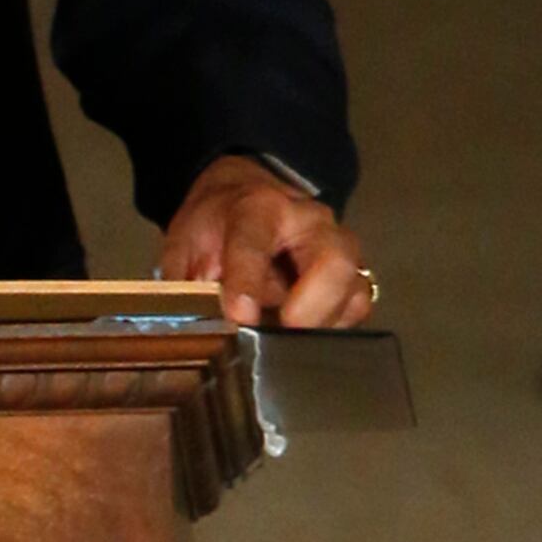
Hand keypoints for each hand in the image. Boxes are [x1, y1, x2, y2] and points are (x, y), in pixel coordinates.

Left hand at [157, 157, 380, 333]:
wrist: (242, 198)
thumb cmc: (214, 228)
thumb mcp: (184, 248)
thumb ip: (185, 285)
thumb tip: (190, 332)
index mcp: (258, 207)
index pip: (255, 242)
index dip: (248, 280)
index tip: (240, 315)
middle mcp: (310, 222)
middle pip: (334, 261)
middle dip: (312, 306)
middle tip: (283, 332)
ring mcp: (338, 246)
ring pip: (353, 288)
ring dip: (324, 323)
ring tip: (287, 342)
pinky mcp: (351, 273)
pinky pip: (356, 306)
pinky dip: (335, 328)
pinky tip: (304, 337)